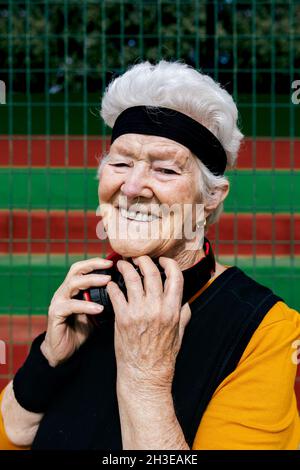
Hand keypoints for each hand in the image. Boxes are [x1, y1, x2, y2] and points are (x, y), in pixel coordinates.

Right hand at [41, 257, 112, 366]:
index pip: (83, 268)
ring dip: (91, 281)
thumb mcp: (95, 312)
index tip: (113, 261)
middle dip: (94, 266)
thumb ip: (104, 301)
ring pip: (73, 284)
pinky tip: (99, 308)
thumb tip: (124, 292)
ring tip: (107, 282)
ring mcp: (58, 301)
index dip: (96, 262)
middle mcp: (64, 291)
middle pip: (76, 270)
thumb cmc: (79, 330)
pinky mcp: (55, 314)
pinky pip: (71, 305)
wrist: (62, 352)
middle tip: (111, 267)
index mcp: (73, 289)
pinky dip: (86, 306)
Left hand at [106, 256, 190, 390]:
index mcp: (173, 310)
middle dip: (144, 260)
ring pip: (132, 279)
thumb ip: (183, 315)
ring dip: (126, 268)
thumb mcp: (180, 334)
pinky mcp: (122, 318)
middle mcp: (157, 308)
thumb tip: (185, 301)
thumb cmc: (163, 356)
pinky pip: (116, 294)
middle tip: (138, 258)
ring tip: (121, 265)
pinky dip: (112, 286)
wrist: (145, 375)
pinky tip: (111, 284)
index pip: (175, 277)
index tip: (162, 260)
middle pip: (151, 272)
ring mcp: (139, 312)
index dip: (169, 263)